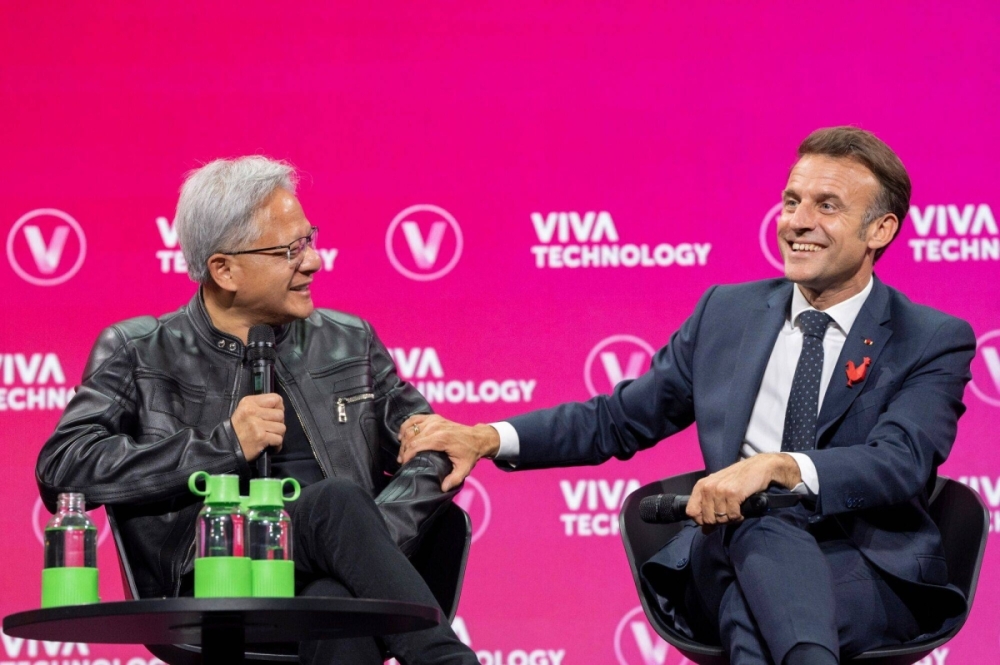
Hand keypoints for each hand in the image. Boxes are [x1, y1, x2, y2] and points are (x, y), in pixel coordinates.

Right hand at [231, 394, 284, 460]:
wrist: (227, 446)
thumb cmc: (238, 428)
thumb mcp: (244, 409)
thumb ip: (260, 405)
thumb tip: (280, 407)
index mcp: (249, 402)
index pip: (275, 399)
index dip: (279, 407)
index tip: (274, 414)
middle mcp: (253, 411)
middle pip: (280, 414)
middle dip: (278, 422)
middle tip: (271, 428)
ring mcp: (257, 425)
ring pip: (281, 427)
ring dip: (278, 434)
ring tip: (269, 436)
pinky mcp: (261, 437)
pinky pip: (279, 439)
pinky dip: (277, 444)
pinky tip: (270, 444)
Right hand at [397, 414, 499, 491]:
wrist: (477, 437)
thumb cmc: (470, 453)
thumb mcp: (464, 468)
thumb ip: (454, 479)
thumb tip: (443, 488)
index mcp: (441, 439)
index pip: (417, 445)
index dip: (407, 455)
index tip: (403, 464)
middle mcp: (436, 427)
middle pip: (411, 437)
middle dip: (404, 449)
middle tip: (401, 460)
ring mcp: (434, 420)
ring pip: (411, 428)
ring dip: (404, 439)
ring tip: (402, 451)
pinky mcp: (433, 417)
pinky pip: (414, 419)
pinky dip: (406, 426)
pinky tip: (403, 435)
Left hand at [686, 453, 800, 525]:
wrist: (759, 467)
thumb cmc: (738, 480)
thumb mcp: (718, 491)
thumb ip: (709, 508)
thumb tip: (705, 531)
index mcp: (701, 486)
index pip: (691, 512)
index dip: (702, 520)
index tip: (714, 519)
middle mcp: (707, 487)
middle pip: (707, 519)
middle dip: (719, 521)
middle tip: (729, 513)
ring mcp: (719, 490)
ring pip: (720, 519)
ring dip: (730, 518)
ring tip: (736, 510)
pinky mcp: (733, 493)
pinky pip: (732, 516)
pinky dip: (739, 516)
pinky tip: (742, 509)